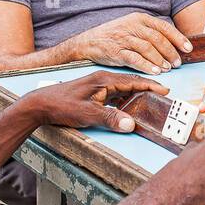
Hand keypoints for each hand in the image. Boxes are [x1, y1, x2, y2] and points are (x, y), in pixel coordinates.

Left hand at [16, 71, 167, 131]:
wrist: (39, 105)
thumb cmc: (61, 106)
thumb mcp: (87, 114)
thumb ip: (110, 119)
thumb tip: (131, 124)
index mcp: (104, 80)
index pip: (133, 80)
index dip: (150, 85)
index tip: (165, 90)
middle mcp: (102, 80)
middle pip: (130, 83)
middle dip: (147, 89)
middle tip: (162, 96)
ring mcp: (97, 86)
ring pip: (123, 89)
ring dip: (136, 94)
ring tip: (149, 102)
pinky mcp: (92, 93)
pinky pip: (114, 94)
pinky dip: (125, 99)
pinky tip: (128, 107)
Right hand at [77, 12, 192, 73]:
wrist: (89, 42)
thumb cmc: (115, 36)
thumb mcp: (133, 27)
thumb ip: (150, 32)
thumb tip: (173, 44)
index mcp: (139, 18)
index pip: (163, 27)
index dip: (178, 38)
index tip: (188, 48)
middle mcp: (132, 26)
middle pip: (157, 39)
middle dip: (170, 52)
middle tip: (178, 62)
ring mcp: (123, 38)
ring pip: (147, 48)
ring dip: (160, 60)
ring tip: (168, 68)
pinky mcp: (116, 51)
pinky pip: (134, 59)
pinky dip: (147, 66)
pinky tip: (155, 72)